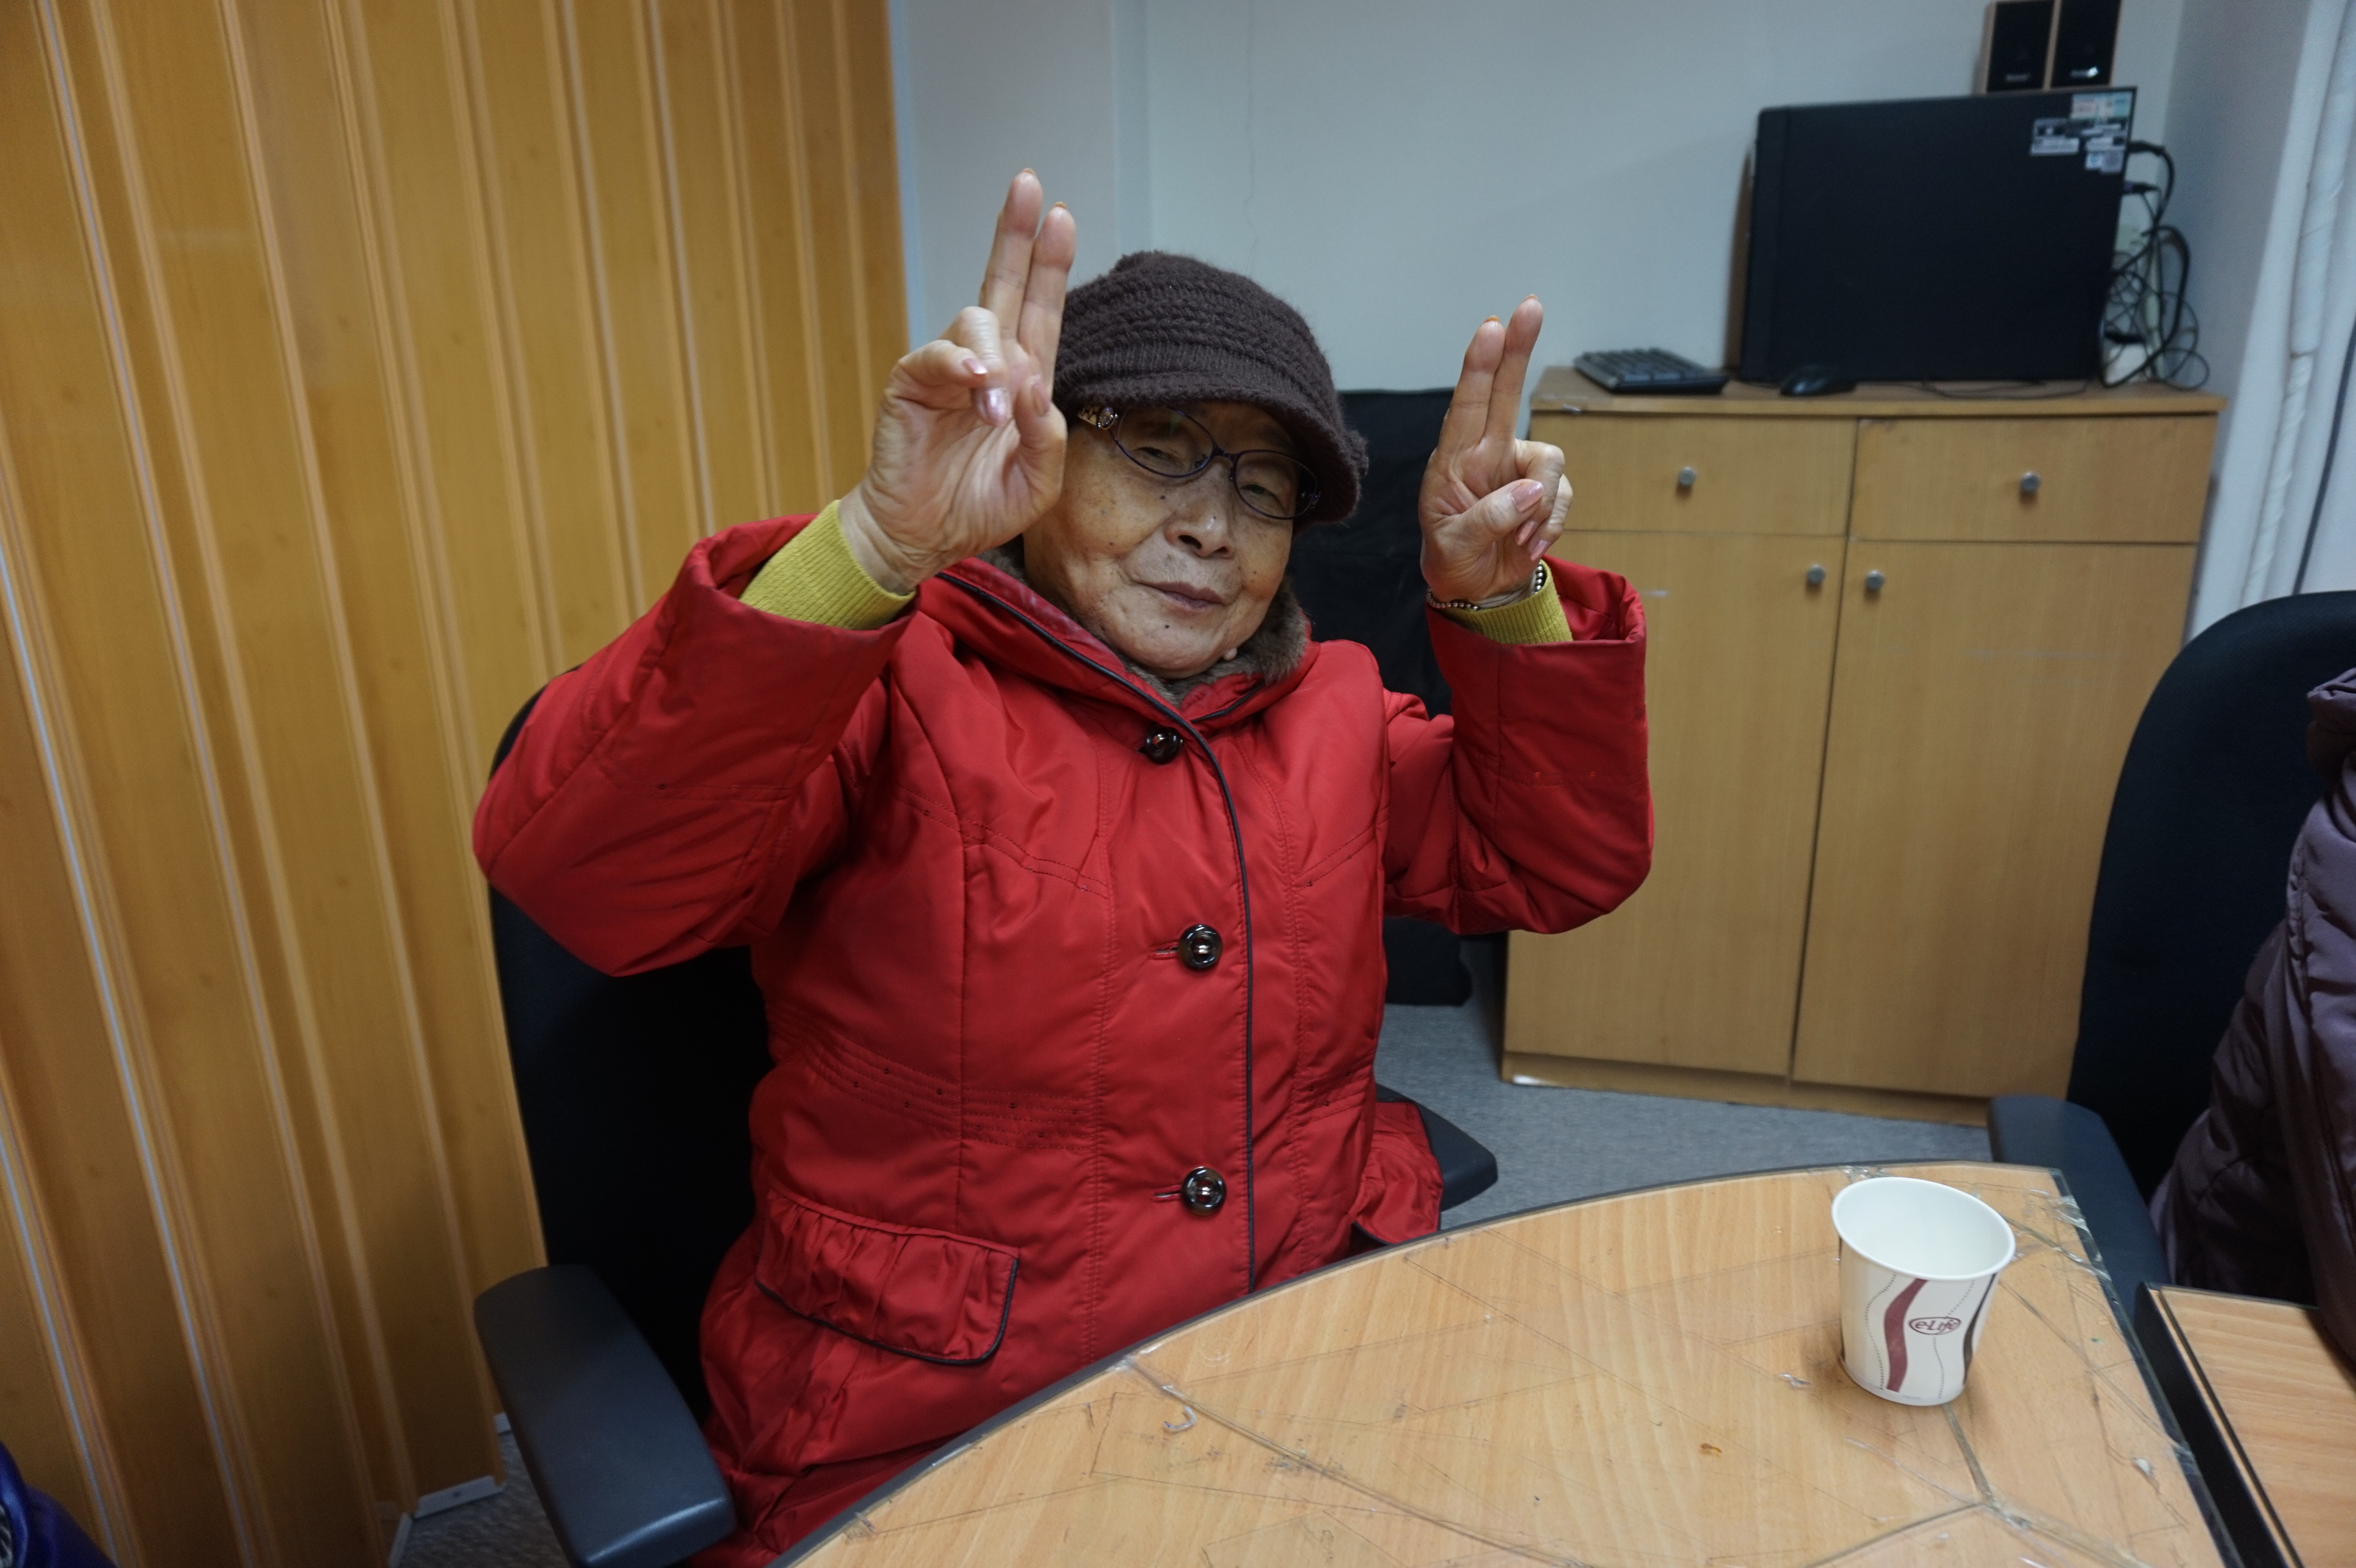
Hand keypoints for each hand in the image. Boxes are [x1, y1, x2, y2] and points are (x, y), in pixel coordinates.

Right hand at [839, 172, 1076, 593]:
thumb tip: (1033, 387)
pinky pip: (935, 356)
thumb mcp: (1037, 484)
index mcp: (1021, 381)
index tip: (1061, 216)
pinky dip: (958, 365)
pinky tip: (974, 383)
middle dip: (1017, 236)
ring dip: (993, 357)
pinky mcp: (911, 384)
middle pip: (1003, 286)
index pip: (1040, 312)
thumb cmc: (977, 507)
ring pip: (975, 323)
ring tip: (993, 409)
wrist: (921, 538)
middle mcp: (987, 365)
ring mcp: (948, 370)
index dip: (1049, 265)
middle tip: (1028, 186)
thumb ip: (1047, 438)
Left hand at [1418, 297, 1572, 603]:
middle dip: (1519, 351)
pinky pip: (1562, 497)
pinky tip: (1528, 544)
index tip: (1491, 328)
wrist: (1475, 591)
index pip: (1467, 405)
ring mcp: (1518, 470)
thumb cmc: (1451, 560)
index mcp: (1453, 461)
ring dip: (1542, 505)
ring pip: (1551, 462)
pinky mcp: (1544, 492)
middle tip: (1531, 305)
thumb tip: (1528, 492)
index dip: (1480, 366)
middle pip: (1506, 393)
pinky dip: (1550, 525)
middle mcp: (1487, 455)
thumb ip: (1486, 519)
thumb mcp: (1452, 547)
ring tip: (1519, 538)